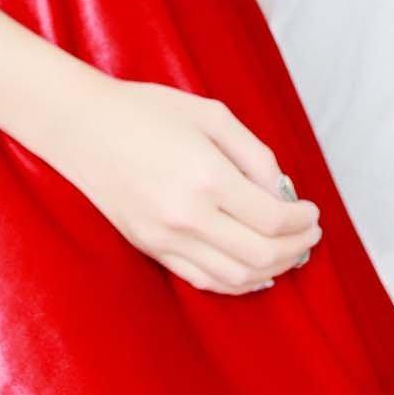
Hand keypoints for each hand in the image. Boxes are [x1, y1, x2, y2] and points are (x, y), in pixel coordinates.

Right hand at [29, 64, 322, 294]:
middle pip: (262, 254)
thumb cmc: (146, 111)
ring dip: (273, 269)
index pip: (273, 218)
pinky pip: (206, 280)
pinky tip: (256, 272)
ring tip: (289, 253)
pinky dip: (239, 283)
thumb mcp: (210, 114)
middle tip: (309, 234)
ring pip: (237, 276)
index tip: (312, 211)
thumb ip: (253, 152)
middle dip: (297, 248)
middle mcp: (188, 215)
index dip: (303, 220)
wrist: (82, 127)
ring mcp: (167, 237)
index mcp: (206, 176)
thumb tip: (282, 191)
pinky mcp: (152, 248)